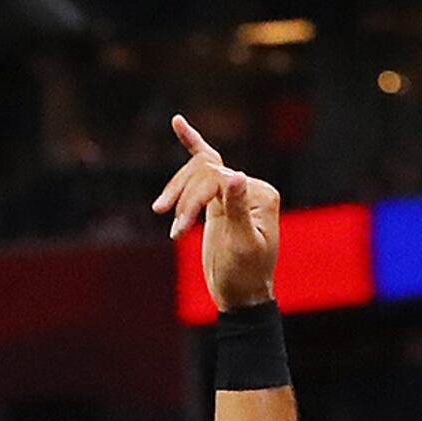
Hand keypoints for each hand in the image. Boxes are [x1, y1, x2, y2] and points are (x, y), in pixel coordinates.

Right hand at [153, 116, 280, 311]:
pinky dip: (192, 145)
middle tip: (169, 224)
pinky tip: (178, 123)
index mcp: (260, 195)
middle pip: (206, 170)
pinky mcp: (219, 198)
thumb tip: (235, 174)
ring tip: (161, 213)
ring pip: (198, 171)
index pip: (218, 179)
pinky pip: (205, 168)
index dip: (193, 198)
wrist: (240, 296)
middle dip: (183, 195)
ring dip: (177, 190)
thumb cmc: (245, 275)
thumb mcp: (242, 245)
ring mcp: (234, 190)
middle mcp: (249, 187)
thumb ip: (237, 210)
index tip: (177, 227)